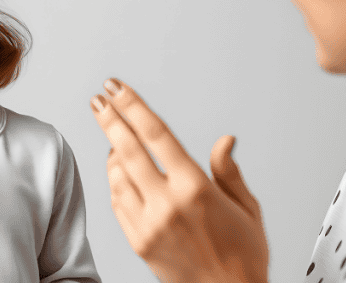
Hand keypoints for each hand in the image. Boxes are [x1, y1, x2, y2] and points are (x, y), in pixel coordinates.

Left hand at [91, 79, 269, 282]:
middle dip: (110, 120)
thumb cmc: (243, 258)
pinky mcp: (138, 242)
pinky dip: (114, 180)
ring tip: (114, 135)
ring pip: (118, 176)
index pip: (157, 135)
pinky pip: (116, 202)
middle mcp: (167, 205)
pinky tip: (118, 169)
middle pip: (128, 150)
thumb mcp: (247, 209)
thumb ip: (229, 171)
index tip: (118, 88)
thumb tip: (224, 141)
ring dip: (112, 151)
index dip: (133, 106)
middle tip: (98, 100)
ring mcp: (148, 225)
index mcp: (196, 189)